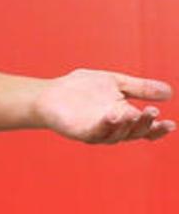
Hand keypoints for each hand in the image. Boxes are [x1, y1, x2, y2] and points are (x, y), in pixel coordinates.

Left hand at [34, 69, 174, 143]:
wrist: (50, 93)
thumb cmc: (82, 89)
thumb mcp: (115, 83)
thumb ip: (140, 88)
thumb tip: (169, 91)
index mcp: (124, 119)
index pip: (145, 129)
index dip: (158, 129)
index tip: (170, 123)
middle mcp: (113, 129)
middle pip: (134, 132)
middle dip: (144, 124)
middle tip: (151, 112)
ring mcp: (97, 132)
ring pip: (117, 135)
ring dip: (127, 125)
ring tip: (134, 112)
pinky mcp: (81, 133)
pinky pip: (96, 133)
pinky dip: (106, 126)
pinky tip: (112, 115)